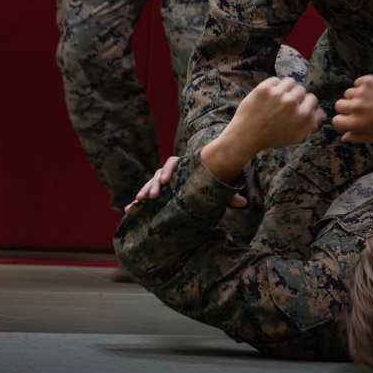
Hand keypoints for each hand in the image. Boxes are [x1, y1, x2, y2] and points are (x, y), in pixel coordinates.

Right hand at [124, 156, 247, 211]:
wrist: (211, 180)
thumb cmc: (217, 181)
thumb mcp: (222, 188)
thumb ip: (230, 196)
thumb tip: (244, 202)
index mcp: (186, 166)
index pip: (172, 163)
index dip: (168, 170)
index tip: (166, 181)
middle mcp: (174, 172)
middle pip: (158, 173)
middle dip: (153, 184)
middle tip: (151, 197)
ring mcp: (166, 182)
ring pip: (151, 183)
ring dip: (145, 191)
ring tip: (138, 203)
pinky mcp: (161, 193)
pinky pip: (147, 194)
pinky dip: (138, 201)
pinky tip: (128, 209)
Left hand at [223, 77, 324, 156]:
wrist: (246, 136)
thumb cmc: (273, 138)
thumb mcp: (297, 137)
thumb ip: (311, 124)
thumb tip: (321, 112)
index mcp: (302, 114)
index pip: (312, 98)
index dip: (306, 102)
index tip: (299, 105)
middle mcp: (291, 102)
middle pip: (301, 89)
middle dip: (296, 95)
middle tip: (287, 103)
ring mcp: (277, 93)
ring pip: (290, 81)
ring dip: (286, 88)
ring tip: (279, 96)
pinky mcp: (264, 88)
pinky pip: (275, 79)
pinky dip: (274, 85)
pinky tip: (269, 95)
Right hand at [332, 75, 372, 143]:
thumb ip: (357, 137)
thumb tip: (343, 137)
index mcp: (356, 123)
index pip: (336, 120)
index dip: (343, 120)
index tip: (350, 119)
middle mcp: (356, 107)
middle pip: (338, 105)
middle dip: (346, 108)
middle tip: (359, 108)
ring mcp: (361, 92)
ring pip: (348, 93)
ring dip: (355, 96)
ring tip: (368, 99)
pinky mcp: (367, 80)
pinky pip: (357, 83)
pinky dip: (362, 86)